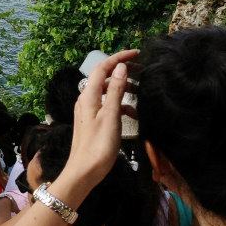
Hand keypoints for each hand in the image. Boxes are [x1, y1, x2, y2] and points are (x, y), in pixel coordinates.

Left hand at [64, 49, 137, 189]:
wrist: (84, 171)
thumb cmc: (98, 145)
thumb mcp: (111, 116)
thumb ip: (115, 90)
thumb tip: (120, 67)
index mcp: (88, 95)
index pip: (102, 68)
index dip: (118, 58)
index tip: (137, 54)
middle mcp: (85, 100)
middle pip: (103, 77)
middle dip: (121, 71)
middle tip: (141, 70)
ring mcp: (88, 111)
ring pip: (106, 92)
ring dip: (122, 89)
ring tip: (140, 92)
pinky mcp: (92, 121)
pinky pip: (107, 106)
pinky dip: (120, 105)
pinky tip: (132, 114)